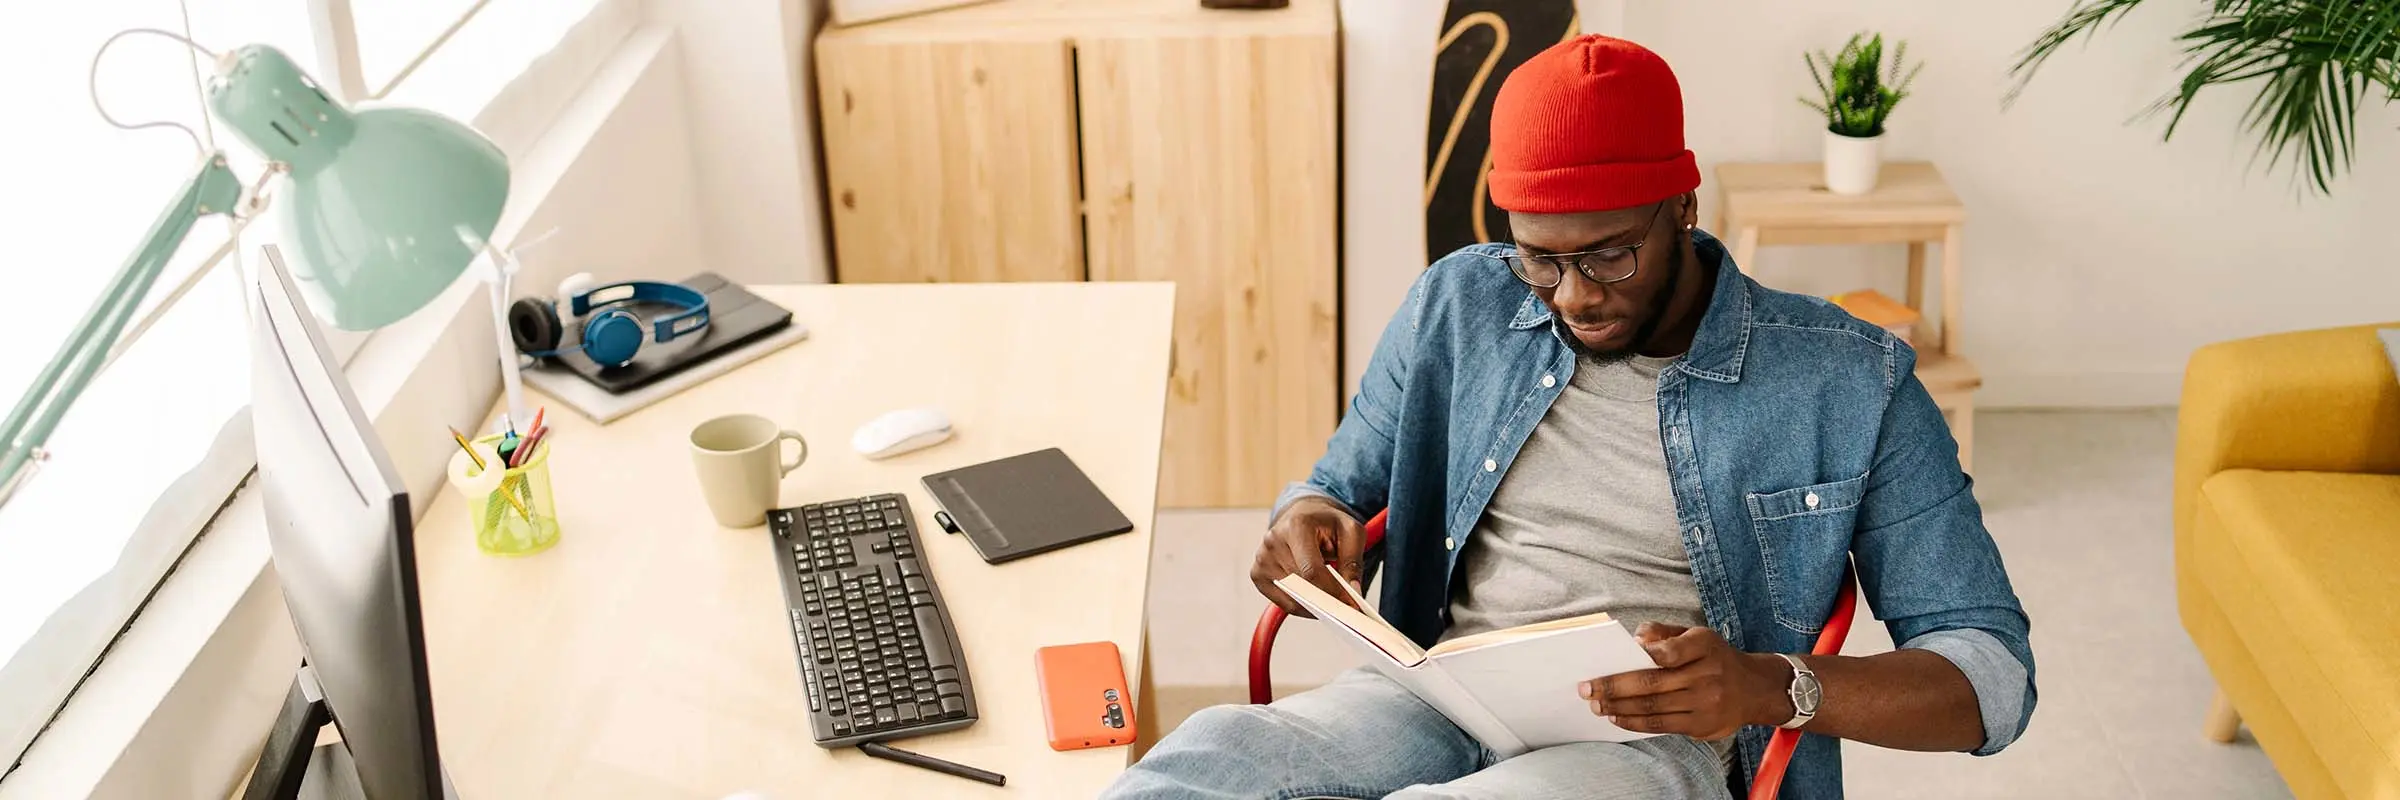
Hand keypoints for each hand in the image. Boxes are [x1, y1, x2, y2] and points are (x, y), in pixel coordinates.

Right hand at [1249, 497, 1366, 618]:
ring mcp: (1262, 558)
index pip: (1311, 570)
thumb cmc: (1327, 523)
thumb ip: (1353, 561)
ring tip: (1330, 596)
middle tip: (1345, 606)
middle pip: (1301, 586)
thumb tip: (1353, 592)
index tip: (1349, 605)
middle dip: (1325, 600)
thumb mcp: (1351, 532)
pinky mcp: (1257, 573)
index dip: (1331, 591)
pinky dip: (1300, 606)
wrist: (1303, 514)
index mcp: (1296, 526)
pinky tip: (1313, 597)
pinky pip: (1282, 602)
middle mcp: (1273, 541)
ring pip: (1291, 598)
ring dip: (1313, 603)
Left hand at [1578, 623, 1795, 739]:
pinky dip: (1635, 722)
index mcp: (1704, 646)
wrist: (1754, 689)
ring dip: (1619, 708)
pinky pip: (1662, 725)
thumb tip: (1635, 640)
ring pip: (1653, 707)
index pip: (1671, 650)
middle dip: (1614, 687)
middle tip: (1587, 688)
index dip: (1645, 653)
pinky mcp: (1702, 725)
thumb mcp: (1697, 634)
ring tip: (1597, 705)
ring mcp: (1706, 702)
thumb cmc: (1714, 657)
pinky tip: (1618, 717)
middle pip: (1652, 683)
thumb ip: (1664, 632)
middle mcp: (1707, 674)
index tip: (1615, 656)